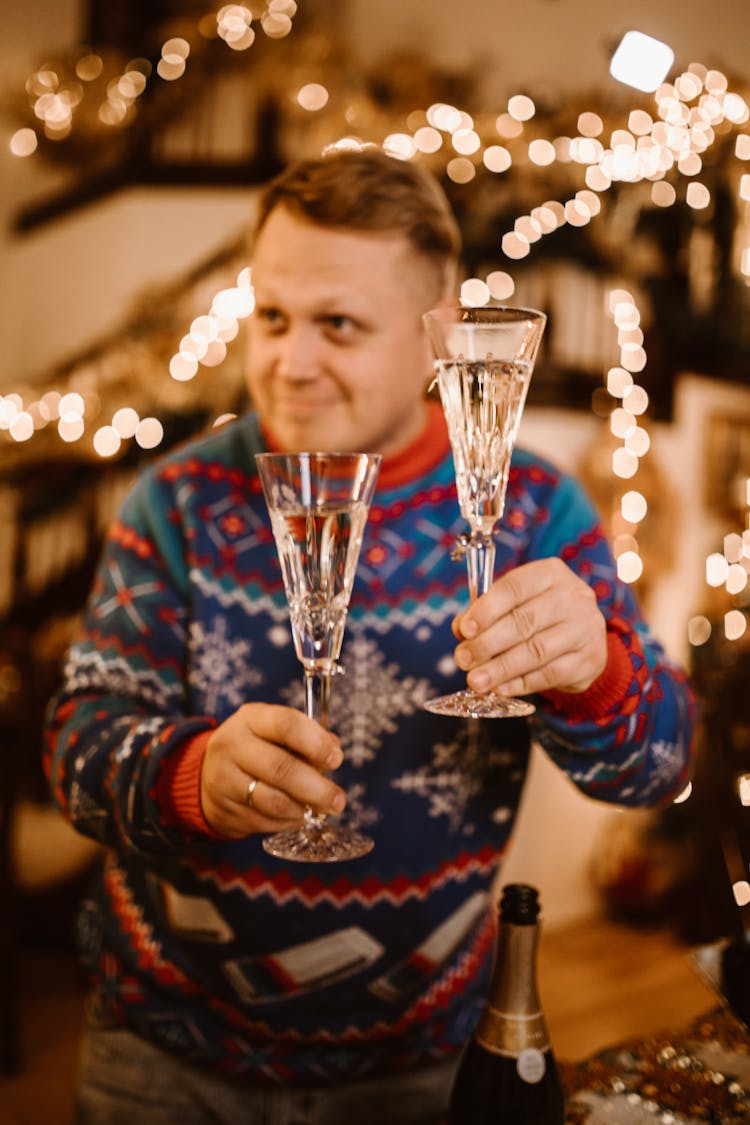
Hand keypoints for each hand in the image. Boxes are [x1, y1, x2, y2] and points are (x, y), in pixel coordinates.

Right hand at [200, 703, 345, 838]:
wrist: (207, 774)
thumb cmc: (255, 748)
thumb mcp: (274, 731)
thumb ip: (306, 737)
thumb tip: (334, 749)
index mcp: (251, 719)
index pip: (286, 724)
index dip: (316, 743)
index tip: (336, 760)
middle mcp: (233, 746)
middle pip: (280, 768)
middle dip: (316, 788)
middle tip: (338, 800)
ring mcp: (225, 780)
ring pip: (273, 801)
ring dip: (303, 809)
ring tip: (320, 809)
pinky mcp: (225, 810)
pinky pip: (264, 821)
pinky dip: (287, 822)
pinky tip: (297, 816)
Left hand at [452, 557, 606, 697]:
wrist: (583, 639)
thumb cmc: (539, 616)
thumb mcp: (514, 605)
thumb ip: (485, 614)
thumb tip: (461, 630)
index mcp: (550, 573)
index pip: (514, 587)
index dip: (486, 609)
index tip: (464, 630)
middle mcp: (573, 596)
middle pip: (524, 621)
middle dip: (488, 643)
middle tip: (463, 659)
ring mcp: (586, 628)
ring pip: (536, 650)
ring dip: (501, 668)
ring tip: (476, 680)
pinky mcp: (590, 659)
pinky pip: (550, 674)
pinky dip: (521, 683)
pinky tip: (500, 688)